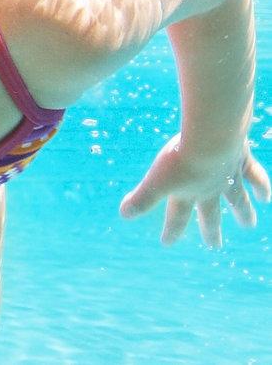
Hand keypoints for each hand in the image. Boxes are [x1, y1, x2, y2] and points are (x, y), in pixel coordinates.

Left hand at [119, 133, 270, 247]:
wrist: (212, 137)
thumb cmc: (182, 158)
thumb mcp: (157, 179)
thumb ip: (142, 198)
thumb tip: (124, 215)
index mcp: (188, 194)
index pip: (177, 216)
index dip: (171, 230)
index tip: (166, 243)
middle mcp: (211, 189)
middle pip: (210, 214)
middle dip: (210, 230)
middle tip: (214, 246)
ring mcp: (230, 176)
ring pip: (237, 198)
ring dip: (243, 212)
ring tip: (248, 224)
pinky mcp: (242, 158)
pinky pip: (254, 176)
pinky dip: (260, 186)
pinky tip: (265, 197)